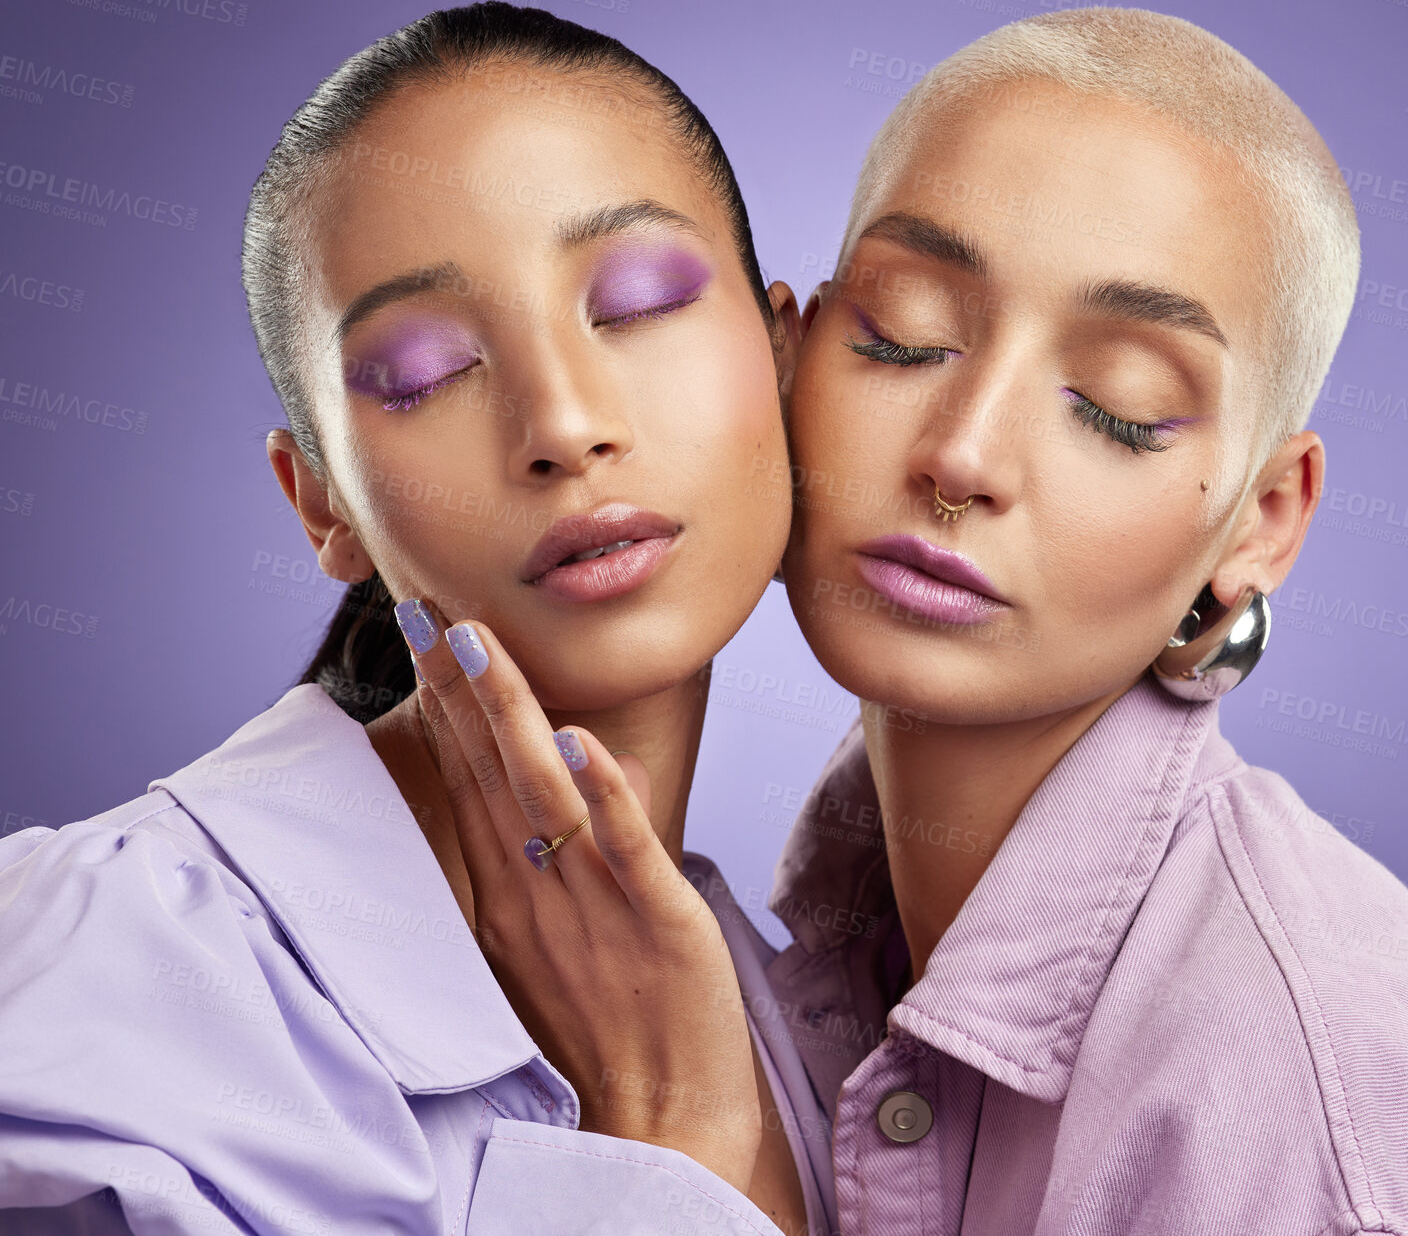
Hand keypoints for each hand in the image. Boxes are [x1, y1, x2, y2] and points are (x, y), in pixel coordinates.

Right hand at [393, 597, 762, 1193]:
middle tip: (427, 604)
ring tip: (480, 646)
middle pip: (489, 771)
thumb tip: (522, 795)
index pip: (470, 777)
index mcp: (511, 890)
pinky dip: (606, 793)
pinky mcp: (658, 921)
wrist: (662, 1124)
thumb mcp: (548, 940)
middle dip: (458, 687)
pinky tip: (580, 741)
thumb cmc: (606, 1029)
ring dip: (510, 718)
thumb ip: (529, 868)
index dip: (447, 701)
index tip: (424, 628)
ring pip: (542, 793)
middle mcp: (537, 888)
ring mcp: (593, 903)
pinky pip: (626, 847)